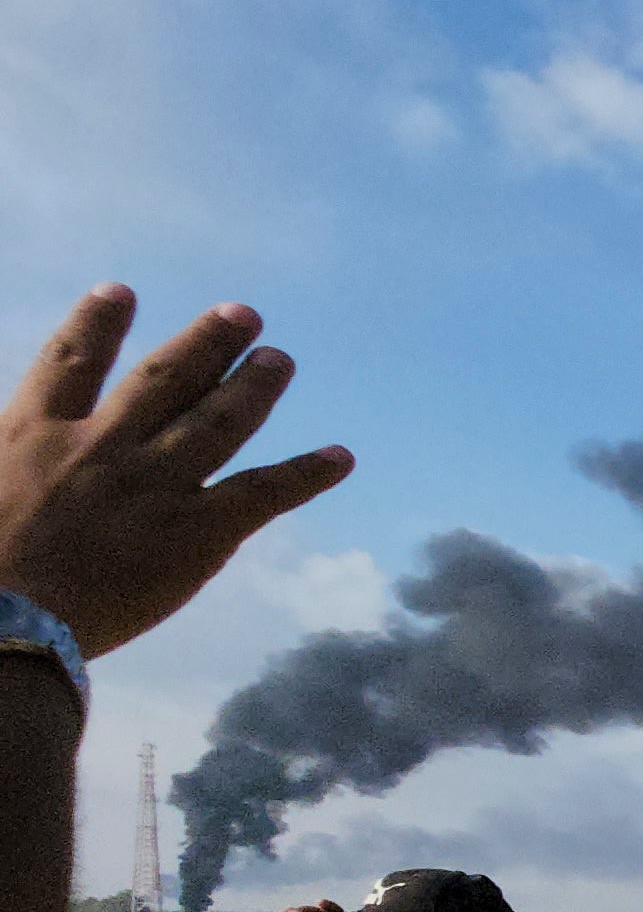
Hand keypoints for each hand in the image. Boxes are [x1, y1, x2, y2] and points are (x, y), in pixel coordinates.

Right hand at [0, 288, 353, 656]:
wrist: (4, 620)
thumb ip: (3, 449)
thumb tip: (9, 441)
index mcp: (33, 433)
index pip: (70, 362)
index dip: (96, 324)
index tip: (119, 291)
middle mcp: (101, 447)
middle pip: (164, 380)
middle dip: (206, 343)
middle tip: (243, 314)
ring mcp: (153, 487)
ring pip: (217, 422)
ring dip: (254, 387)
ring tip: (280, 360)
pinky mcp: (195, 534)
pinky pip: (263, 495)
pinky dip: (306, 474)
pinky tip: (340, 457)